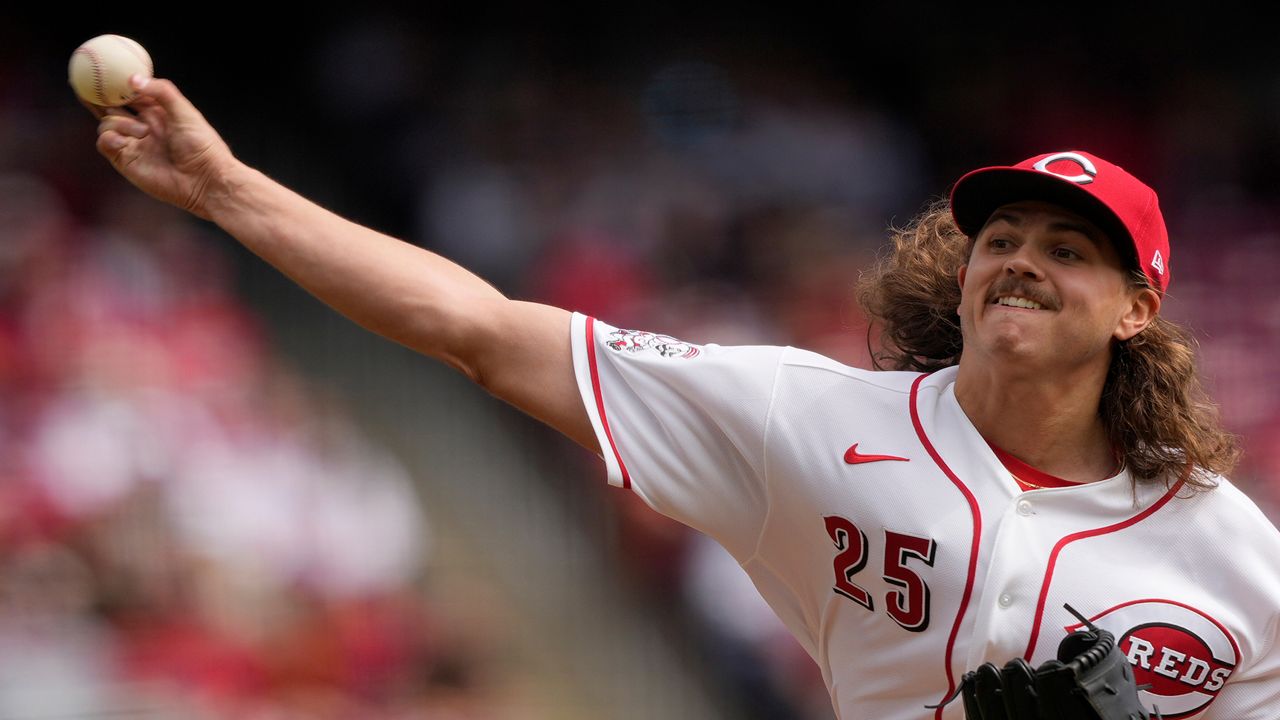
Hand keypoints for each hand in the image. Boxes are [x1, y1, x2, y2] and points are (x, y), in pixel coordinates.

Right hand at [91, 75, 235, 219]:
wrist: (204, 180)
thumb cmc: (201, 145)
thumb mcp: (185, 111)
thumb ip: (161, 91)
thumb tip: (132, 79)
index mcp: (157, 112)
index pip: (130, 93)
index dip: (115, 83)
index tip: (99, 68)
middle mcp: (142, 126)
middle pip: (111, 107)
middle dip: (96, 96)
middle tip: (82, 84)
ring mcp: (133, 143)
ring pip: (107, 123)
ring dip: (119, 123)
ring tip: (143, 133)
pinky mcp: (126, 161)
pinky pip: (105, 143)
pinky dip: (109, 138)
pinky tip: (122, 142)